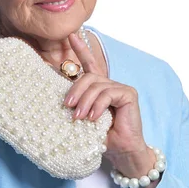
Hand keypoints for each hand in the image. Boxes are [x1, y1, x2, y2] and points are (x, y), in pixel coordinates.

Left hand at [65, 32, 152, 172]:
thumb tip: (60, 101)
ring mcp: (120, 88)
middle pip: (88, 76)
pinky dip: (98, 106)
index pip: (89, 64)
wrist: (122, 152)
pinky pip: (107, 94)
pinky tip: (93, 118)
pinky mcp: (128, 94)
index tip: (70, 35)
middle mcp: (110, 85)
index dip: (81, 49)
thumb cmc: (103, 138)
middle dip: (75, 90)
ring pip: (96, 85)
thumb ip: (76, 107)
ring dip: (84, 102)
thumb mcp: (84, 119)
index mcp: (100, 88)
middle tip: (67, 107)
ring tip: (78, 118)